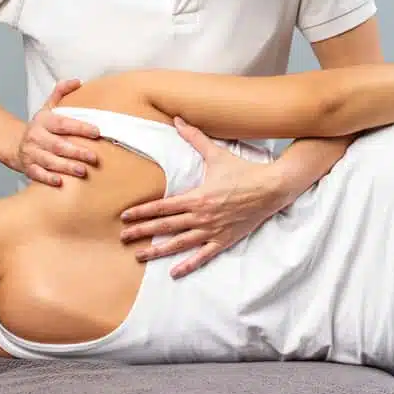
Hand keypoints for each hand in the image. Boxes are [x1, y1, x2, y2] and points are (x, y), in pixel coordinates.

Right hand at [17, 79, 100, 185]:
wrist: (16, 143)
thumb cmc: (41, 127)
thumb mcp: (48, 107)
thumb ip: (61, 92)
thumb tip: (78, 81)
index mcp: (43, 120)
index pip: (63, 123)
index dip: (80, 127)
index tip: (97, 132)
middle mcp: (36, 136)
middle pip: (57, 145)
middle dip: (76, 151)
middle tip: (94, 157)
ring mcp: (31, 153)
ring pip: (49, 161)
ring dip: (66, 167)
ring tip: (83, 171)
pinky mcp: (28, 167)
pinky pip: (37, 174)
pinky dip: (48, 178)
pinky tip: (60, 182)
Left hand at [120, 117, 287, 278]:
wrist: (271, 188)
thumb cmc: (243, 171)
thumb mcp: (217, 154)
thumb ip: (195, 138)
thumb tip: (179, 120)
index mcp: (197, 197)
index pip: (162, 207)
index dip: (142, 212)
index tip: (125, 217)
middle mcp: (201, 216)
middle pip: (165, 226)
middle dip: (142, 232)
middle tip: (122, 238)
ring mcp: (212, 230)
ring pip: (179, 243)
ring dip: (158, 251)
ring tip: (139, 256)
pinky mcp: (224, 240)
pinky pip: (203, 256)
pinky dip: (188, 265)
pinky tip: (174, 272)